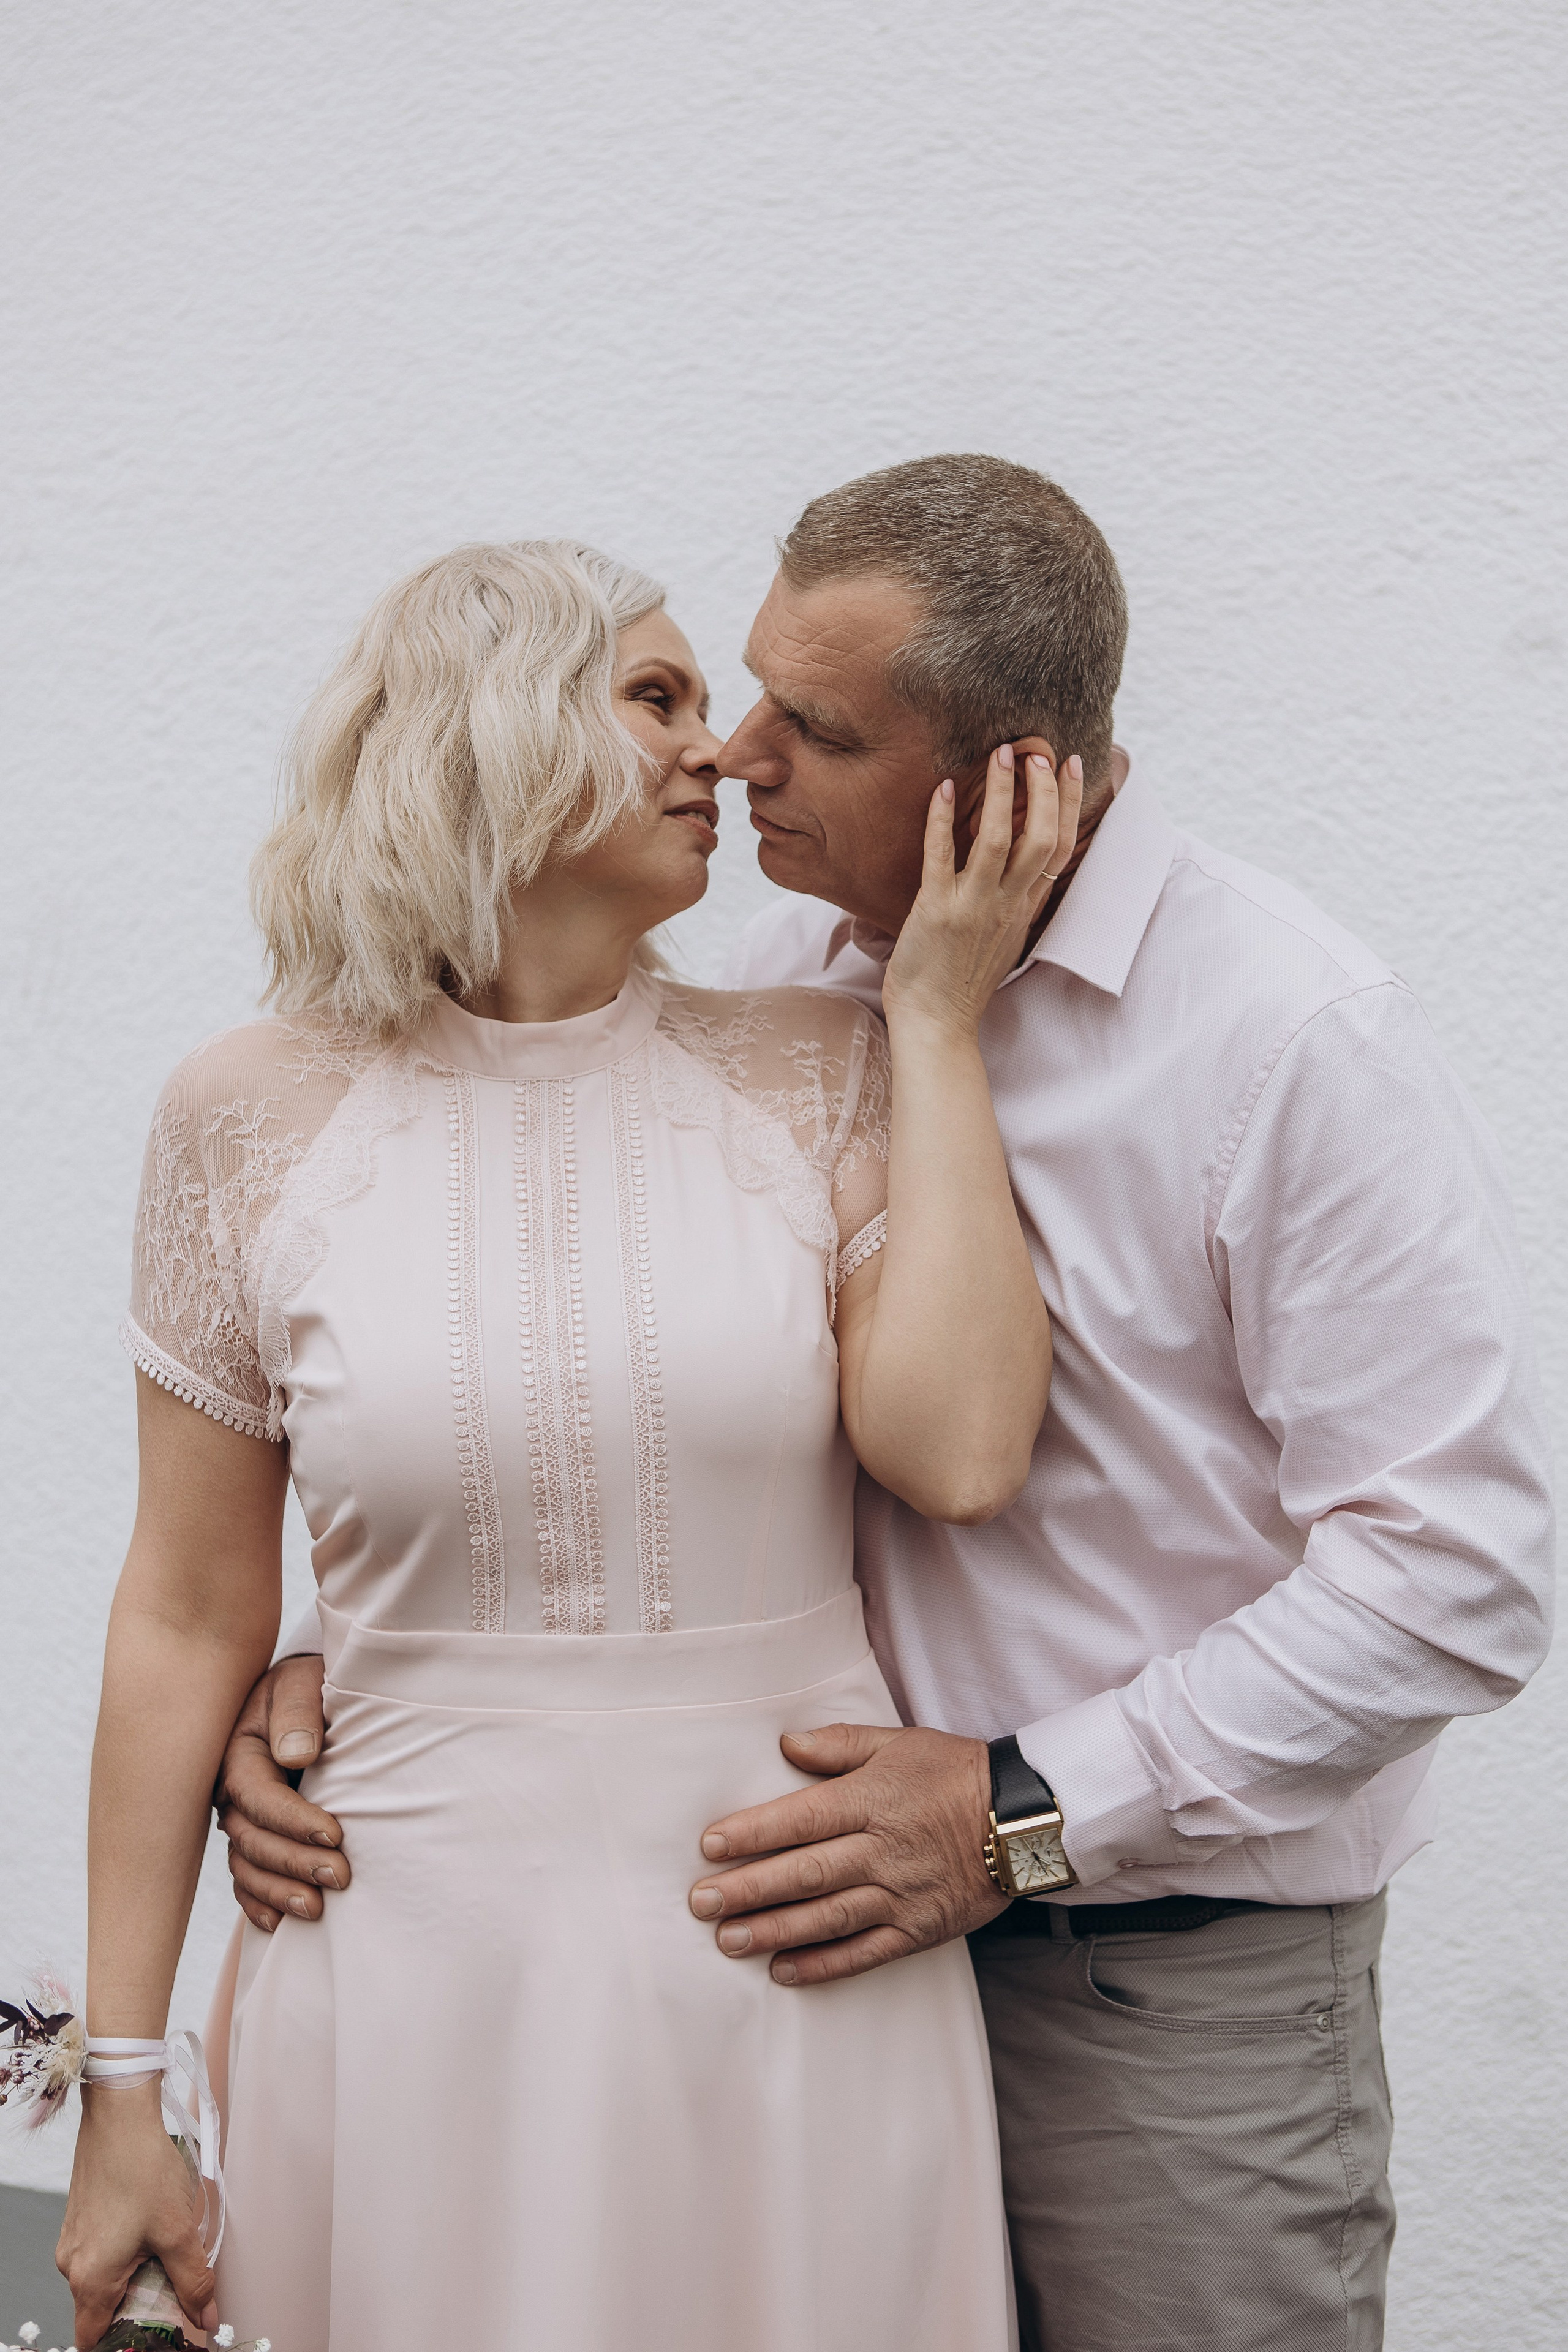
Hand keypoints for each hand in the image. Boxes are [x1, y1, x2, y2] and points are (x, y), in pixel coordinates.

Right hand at [58, 2078, 216, 2347]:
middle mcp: (73, 2266)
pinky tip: (152, 2229)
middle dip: (139, 2305)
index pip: (95, 2338)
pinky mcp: (81, 2221)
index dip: (126, 2340)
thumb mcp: (177, 2230)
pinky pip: (101, 2255)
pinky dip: (127, 2255)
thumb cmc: (142, 2166)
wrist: (119, 2114)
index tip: (156, 2332)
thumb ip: (192, 2281)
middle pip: (102, 2310)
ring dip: (136, 2276)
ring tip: (166, 2250)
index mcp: (91, 2278)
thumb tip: (205, 2317)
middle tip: (174, 2289)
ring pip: (104, 2280)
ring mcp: (74, 2242)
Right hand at [215, 1653, 348, 1931]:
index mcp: (238, 1753)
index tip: (336, 1833)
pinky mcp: (254, 1835)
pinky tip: (279, 1924)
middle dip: (295, 1862)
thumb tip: (298, 1755)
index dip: (293, 1820)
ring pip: (246, 1866)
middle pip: (252, 1839)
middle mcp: (231, 1792)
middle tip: (340, 1876)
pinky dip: (258, 1903)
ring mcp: (240, 1818)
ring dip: (279, 1891)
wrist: (307, 1690)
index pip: (257, 1797)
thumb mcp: (301, 1681)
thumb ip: (298, 1711)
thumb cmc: (309, 1684)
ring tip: (317, 1909)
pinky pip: (244, 1879)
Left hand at [687, 1723, 1006, 1982]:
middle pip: (805, 1873)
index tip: (711, 1845)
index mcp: (872, 1801)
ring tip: (728, 1940)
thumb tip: (785, 1744)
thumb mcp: (898, 1743)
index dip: (754, 1832)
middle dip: (749, 1889)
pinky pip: (865, 1953)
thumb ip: (839, 1744)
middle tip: (701, 1903)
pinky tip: (785, 1971)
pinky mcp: (918, 1929)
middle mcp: (882, 1851)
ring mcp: (900, 1895)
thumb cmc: (954, 1772)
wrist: (1022, 1818)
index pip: (801, 1818)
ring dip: (774, 1930)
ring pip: (827, 1917)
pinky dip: (824, 1965)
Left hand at [881, 742, 1082, 1038]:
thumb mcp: (1001, 939)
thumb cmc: (960, 983)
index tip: (1069, 766)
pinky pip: (941, 857)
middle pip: (1041, 838)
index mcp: (1024, 909)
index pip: (1060, 849)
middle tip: (1036, 752)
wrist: (937, 1025)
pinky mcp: (936, 911)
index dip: (1069, 803)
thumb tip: (1015, 866)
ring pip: (998, 840)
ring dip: (1001, 793)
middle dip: (1044, 790)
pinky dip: (941, 821)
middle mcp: (1006, 904)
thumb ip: (1012, 901)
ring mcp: (973, 907)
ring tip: (1002, 754)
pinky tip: (941, 789)